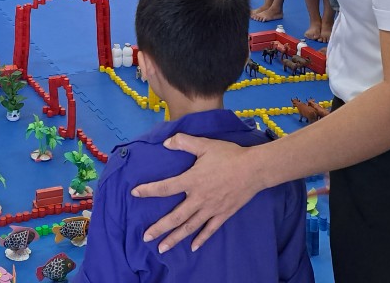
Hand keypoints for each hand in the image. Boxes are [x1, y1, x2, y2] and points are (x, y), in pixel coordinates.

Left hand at [134, 134, 260, 251]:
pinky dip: (201, 239)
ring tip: (162, 248)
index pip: (166, 187)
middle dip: (159, 228)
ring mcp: (211, 209)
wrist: (254, 169)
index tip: (135, 193)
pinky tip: (193, 247)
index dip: (149, 190)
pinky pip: (210, 230)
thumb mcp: (204, 144)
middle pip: (175, 217)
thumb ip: (184, 142)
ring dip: (175, 238)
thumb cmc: (229, 155)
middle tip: (145, 237)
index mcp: (192, 180)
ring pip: (190, 227)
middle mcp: (199, 198)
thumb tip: (166, 143)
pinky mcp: (223, 214)